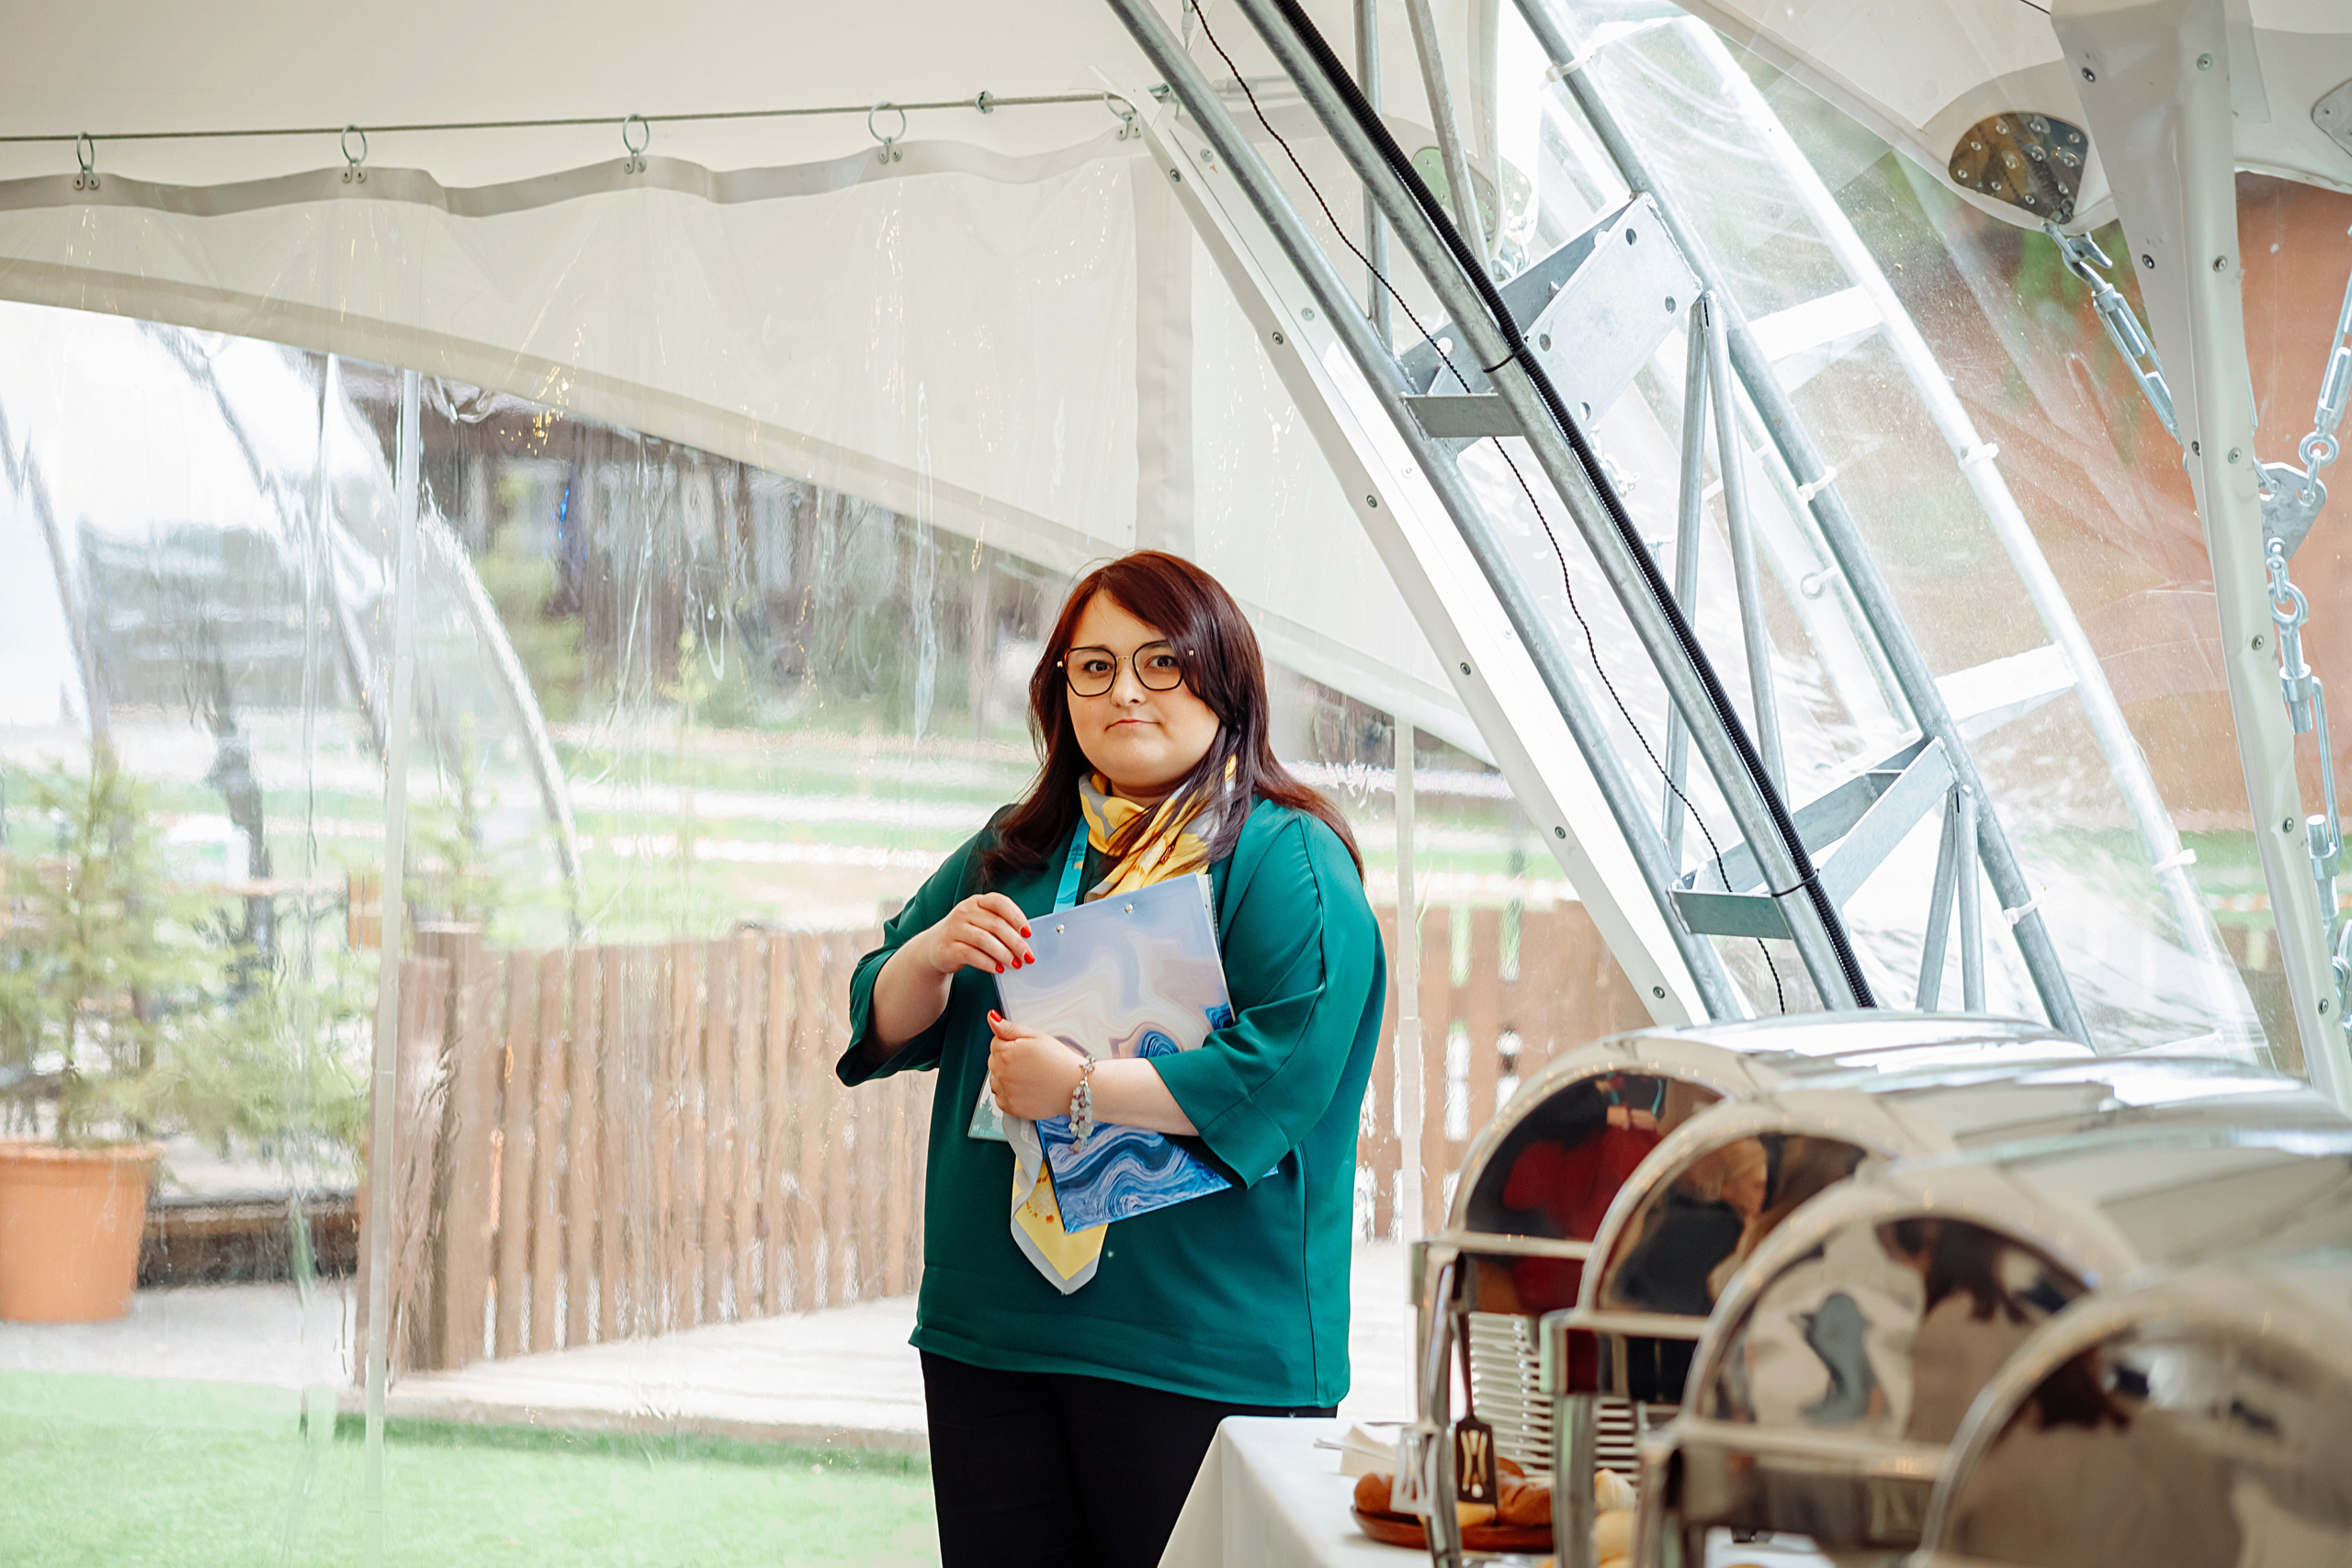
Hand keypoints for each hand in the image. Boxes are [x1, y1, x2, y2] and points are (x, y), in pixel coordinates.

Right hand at [920, 893, 1034, 977]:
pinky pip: (971, 955)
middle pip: (996, 924)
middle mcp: (964, 912)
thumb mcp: (980, 923)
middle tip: (1027, 956)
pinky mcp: (947, 948)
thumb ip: (1000, 926)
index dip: (1016, 916)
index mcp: (976, 902)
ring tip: (1015, 964)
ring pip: (984, 940)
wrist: (934, 947)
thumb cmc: (965, 935)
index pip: (999, 902)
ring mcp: (954, 929)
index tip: (1028, 933)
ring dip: (1003, 954)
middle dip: (1015, 942)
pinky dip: (988, 963)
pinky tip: (998, 969)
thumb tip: (1025, 942)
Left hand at [986, 1012, 1086, 1120]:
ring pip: (995, 1079)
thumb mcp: (1037, 1037)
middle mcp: (1002, 1072)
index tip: (1025, 1050)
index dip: (1011, 1044)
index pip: (995, 1043)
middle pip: (993, 1061)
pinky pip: (999, 1097)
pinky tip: (1025, 1088)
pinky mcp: (1009, 1106)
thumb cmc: (1059, 1062)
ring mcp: (1005, 1090)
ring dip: (1005, 1077)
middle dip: (1007, 1059)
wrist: (1074, 1087)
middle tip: (1029, 1063)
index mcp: (1007, 1052)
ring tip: (1028, 1076)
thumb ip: (1010, 1028)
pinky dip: (1008, 1093)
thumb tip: (992, 1018)